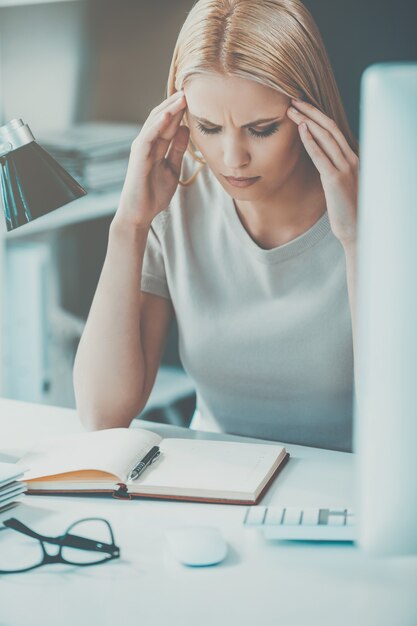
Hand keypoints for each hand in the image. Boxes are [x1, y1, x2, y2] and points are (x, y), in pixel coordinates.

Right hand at [116, 91, 188, 227]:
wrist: (140, 213)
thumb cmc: (153, 193)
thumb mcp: (172, 168)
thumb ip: (178, 149)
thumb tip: (186, 129)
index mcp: (156, 145)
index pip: (170, 122)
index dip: (182, 110)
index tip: (197, 98)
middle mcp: (147, 143)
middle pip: (162, 118)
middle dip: (176, 104)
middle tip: (192, 90)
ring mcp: (141, 149)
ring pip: (154, 123)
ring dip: (168, 109)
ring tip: (182, 97)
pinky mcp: (138, 157)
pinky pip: (147, 137)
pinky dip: (157, 126)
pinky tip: (168, 116)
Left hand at [287, 99, 358, 246]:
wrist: (357, 230)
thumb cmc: (348, 211)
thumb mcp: (342, 187)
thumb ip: (333, 171)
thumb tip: (321, 164)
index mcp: (353, 159)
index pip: (335, 131)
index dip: (319, 116)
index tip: (303, 107)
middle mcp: (352, 159)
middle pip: (330, 127)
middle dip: (311, 112)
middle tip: (293, 101)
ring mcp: (345, 168)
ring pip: (326, 136)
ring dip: (307, 121)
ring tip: (291, 111)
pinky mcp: (335, 179)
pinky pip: (321, 155)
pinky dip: (310, 140)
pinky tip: (301, 129)